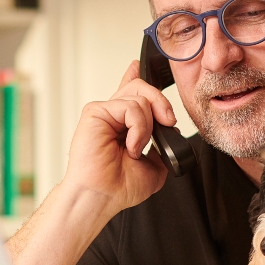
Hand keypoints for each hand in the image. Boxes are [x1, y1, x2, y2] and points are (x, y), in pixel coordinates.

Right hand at [62, 60, 177, 215]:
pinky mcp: (95, 112)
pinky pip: (130, 106)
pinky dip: (138, 127)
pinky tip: (130, 146)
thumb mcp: (156, 166)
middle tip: (167, 123)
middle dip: (161, 103)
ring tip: (137, 149)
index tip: (137, 67)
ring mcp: (104, 112)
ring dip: (147, 126)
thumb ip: (162, 145)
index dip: (134, 77)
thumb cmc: (120, 187)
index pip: (130, 93)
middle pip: (141, 88)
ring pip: (140, 97)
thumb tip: (168, 130)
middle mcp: (112, 116)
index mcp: (122, 124)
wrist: (102, 197)